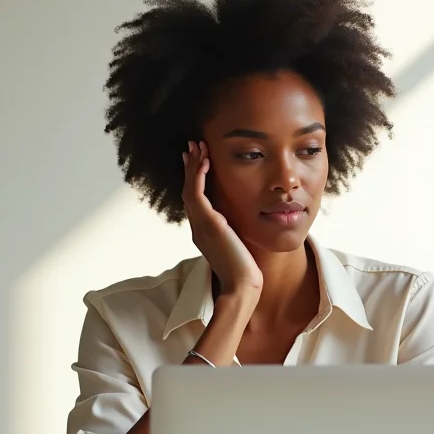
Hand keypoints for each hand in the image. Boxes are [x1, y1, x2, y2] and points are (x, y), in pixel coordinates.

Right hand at [182, 141, 262, 299]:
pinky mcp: (208, 225)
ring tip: (197, 147)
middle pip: (188, 191)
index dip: (194, 180)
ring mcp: (200, 226)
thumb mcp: (239, 246)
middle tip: (192, 147)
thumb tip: (243, 222)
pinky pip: (197, 194)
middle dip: (190, 168)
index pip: (195, 201)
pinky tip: (205, 161)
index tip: (198, 162)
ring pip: (190, 190)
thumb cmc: (245, 271)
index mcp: (203, 233)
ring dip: (193, 166)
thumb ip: (235, 232)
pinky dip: (198, 176)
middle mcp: (197, 228)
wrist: (242, 286)